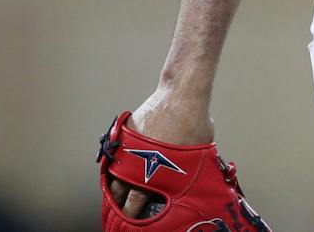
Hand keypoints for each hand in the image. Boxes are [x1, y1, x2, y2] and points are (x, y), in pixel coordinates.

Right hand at [107, 92, 214, 218]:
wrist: (181, 94)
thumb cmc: (194, 122)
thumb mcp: (198, 152)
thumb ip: (189, 168)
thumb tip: (195, 177)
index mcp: (156, 175)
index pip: (136, 204)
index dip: (132, 215)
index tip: (132, 221)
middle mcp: (139, 164)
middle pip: (121, 193)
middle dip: (119, 205)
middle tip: (120, 213)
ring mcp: (129, 148)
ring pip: (114, 174)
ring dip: (114, 185)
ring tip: (114, 196)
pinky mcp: (126, 132)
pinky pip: (116, 153)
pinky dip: (115, 162)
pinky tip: (117, 169)